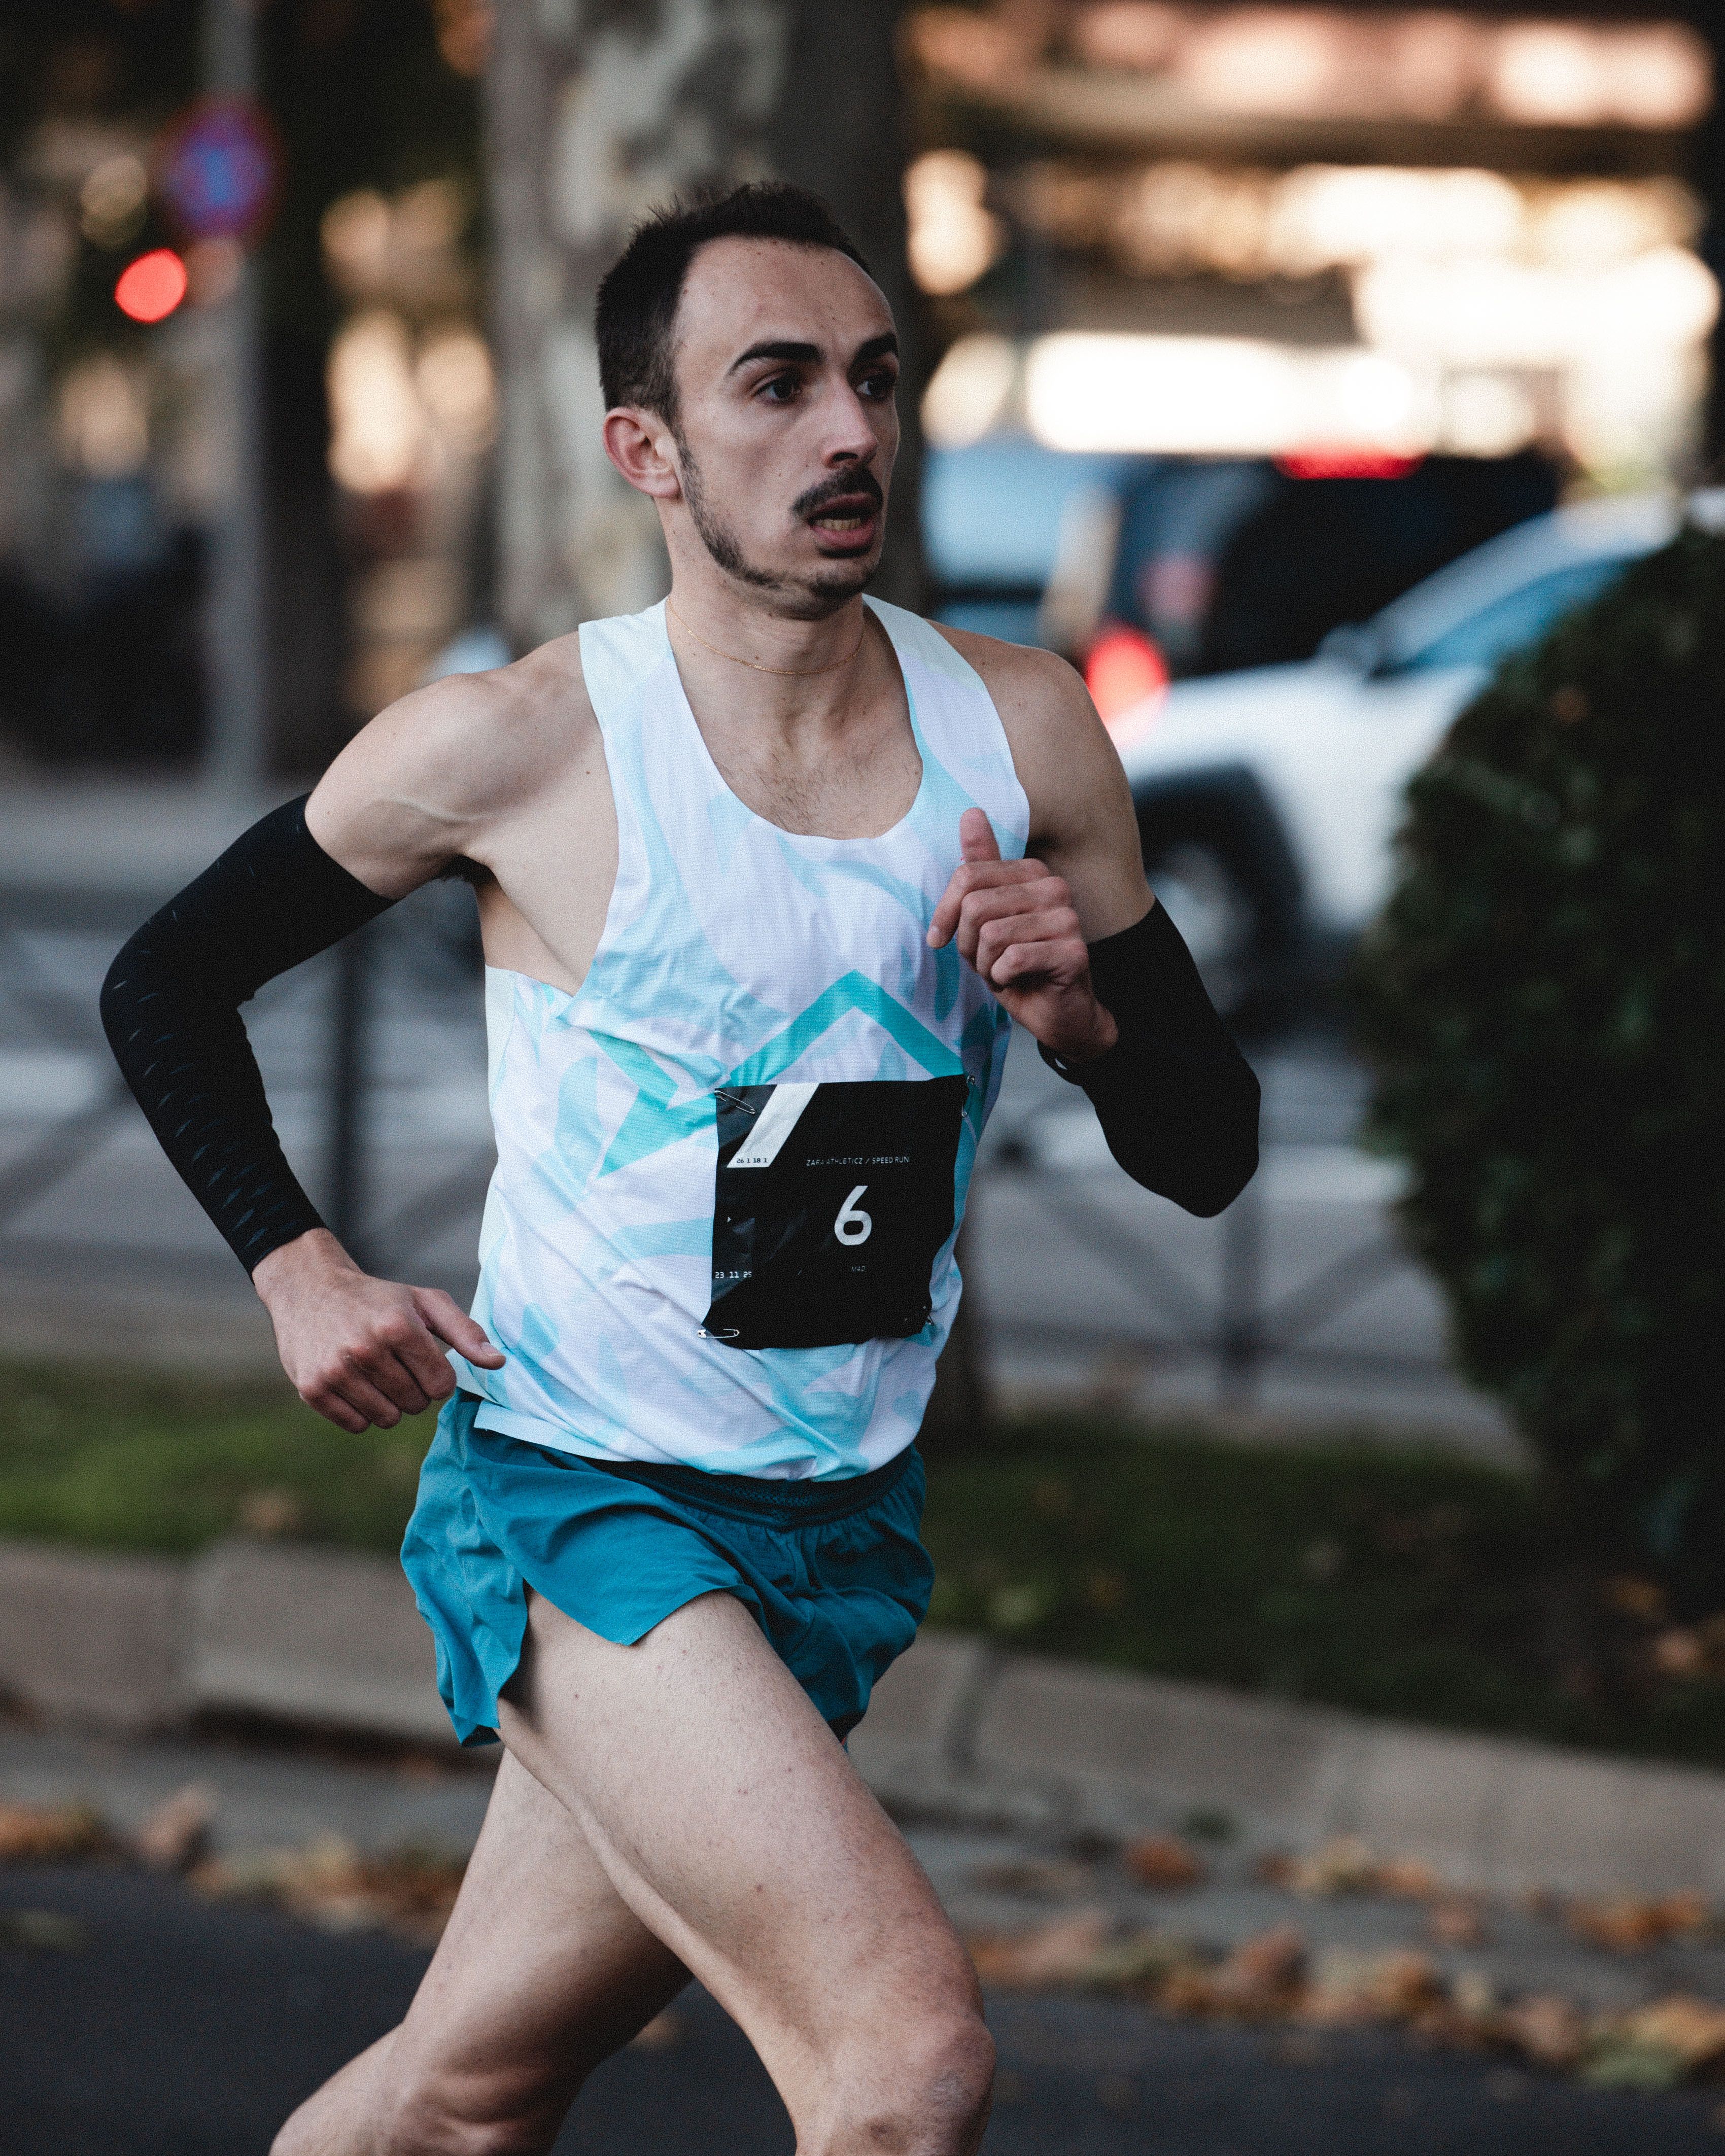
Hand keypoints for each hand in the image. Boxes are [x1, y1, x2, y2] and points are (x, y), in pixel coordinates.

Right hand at [252, 1228, 504, 1434]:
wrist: (310, 1291)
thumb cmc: (379, 1299)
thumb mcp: (426, 1302)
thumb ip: (466, 1332)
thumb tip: (498, 1363)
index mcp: (397, 1326)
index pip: (441, 1385)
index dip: (438, 1377)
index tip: (425, 1361)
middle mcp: (364, 1349)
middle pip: (416, 1404)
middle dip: (415, 1389)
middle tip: (397, 1364)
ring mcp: (335, 1371)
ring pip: (388, 1419)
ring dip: (390, 1403)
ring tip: (376, 1373)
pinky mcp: (312, 1389)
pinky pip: (357, 1425)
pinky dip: (362, 1412)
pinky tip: (354, 1383)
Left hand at [927, 809, 1118, 1062]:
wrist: (1056, 1012)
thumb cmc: (1017, 965)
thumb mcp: (985, 917)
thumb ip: (980, 867)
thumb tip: (971, 813)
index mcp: (1032, 873)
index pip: (968, 876)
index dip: (946, 913)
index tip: (943, 938)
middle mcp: (1054, 888)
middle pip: (976, 906)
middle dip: (967, 944)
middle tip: (985, 960)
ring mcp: (1067, 918)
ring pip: (992, 935)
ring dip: (985, 964)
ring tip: (1003, 970)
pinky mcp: (1073, 951)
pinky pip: (1013, 958)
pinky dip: (1002, 977)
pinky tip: (1017, 980)